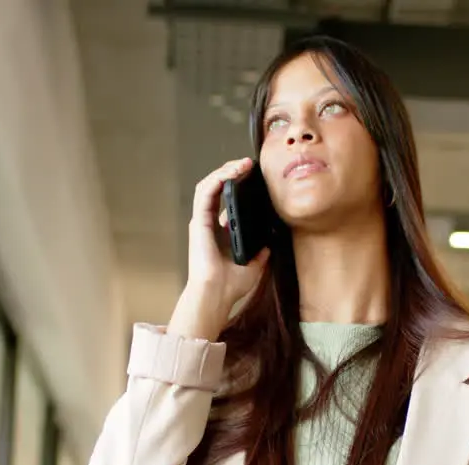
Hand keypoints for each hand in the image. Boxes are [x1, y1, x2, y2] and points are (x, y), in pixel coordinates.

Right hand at [186, 158, 271, 309]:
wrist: (216, 295)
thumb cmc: (230, 285)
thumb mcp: (254, 265)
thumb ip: (260, 253)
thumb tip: (269, 244)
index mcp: (220, 232)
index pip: (227, 200)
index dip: (239, 185)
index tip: (257, 178)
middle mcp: (209, 224)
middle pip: (218, 188)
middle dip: (233, 172)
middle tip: (251, 165)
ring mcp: (202, 221)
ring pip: (210, 185)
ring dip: (225, 170)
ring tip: (243, 164)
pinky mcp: (199, 221)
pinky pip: (205, 192)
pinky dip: (218, 178)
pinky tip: (233, 172)